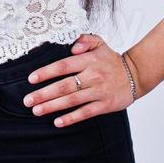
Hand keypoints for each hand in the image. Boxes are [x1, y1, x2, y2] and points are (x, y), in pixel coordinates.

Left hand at [22, 33, 136, 128]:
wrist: (136, 74)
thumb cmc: (112, 59)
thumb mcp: (100, 43)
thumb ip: (85, 40)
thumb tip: (72, 47)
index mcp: (89, 60)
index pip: (63, 66)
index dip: (46, 72)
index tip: (31, 79)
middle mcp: (92, 75)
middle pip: (64, 86)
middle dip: (44, 94)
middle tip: (27, 100)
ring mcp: (99, 91)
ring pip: (72, 100)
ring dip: (53, 106)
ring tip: (36, 111)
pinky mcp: (105, 105)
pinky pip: (86, 112)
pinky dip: (71, 118)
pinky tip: (58, 122)